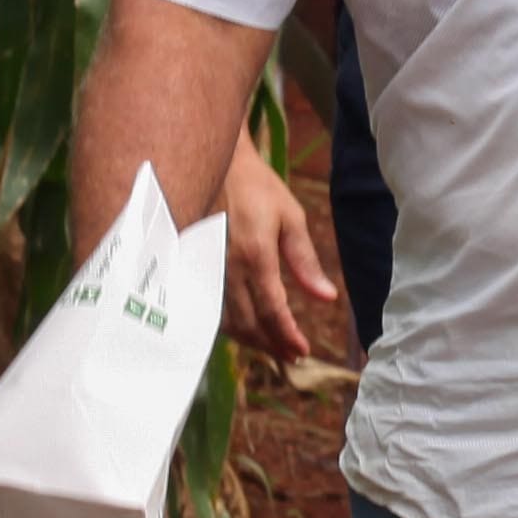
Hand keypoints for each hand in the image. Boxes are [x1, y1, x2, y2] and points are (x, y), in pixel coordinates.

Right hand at [217, 139, 340, 364]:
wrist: (213, 162)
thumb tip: (327, 298)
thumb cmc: (257, 188)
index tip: (302, 350)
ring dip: (249, 339)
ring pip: (224, 321)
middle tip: (291, 355)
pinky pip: (208, 308)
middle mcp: (225, 268)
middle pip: (247, 323)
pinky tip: (244, 327)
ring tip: (272, 345)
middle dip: (270, 344)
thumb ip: (305, 261)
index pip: (272, 310)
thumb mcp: (290, 217)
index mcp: (254, 255)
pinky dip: (228, 325)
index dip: (287, 336)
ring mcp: (204, 269)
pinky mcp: (191, 267)